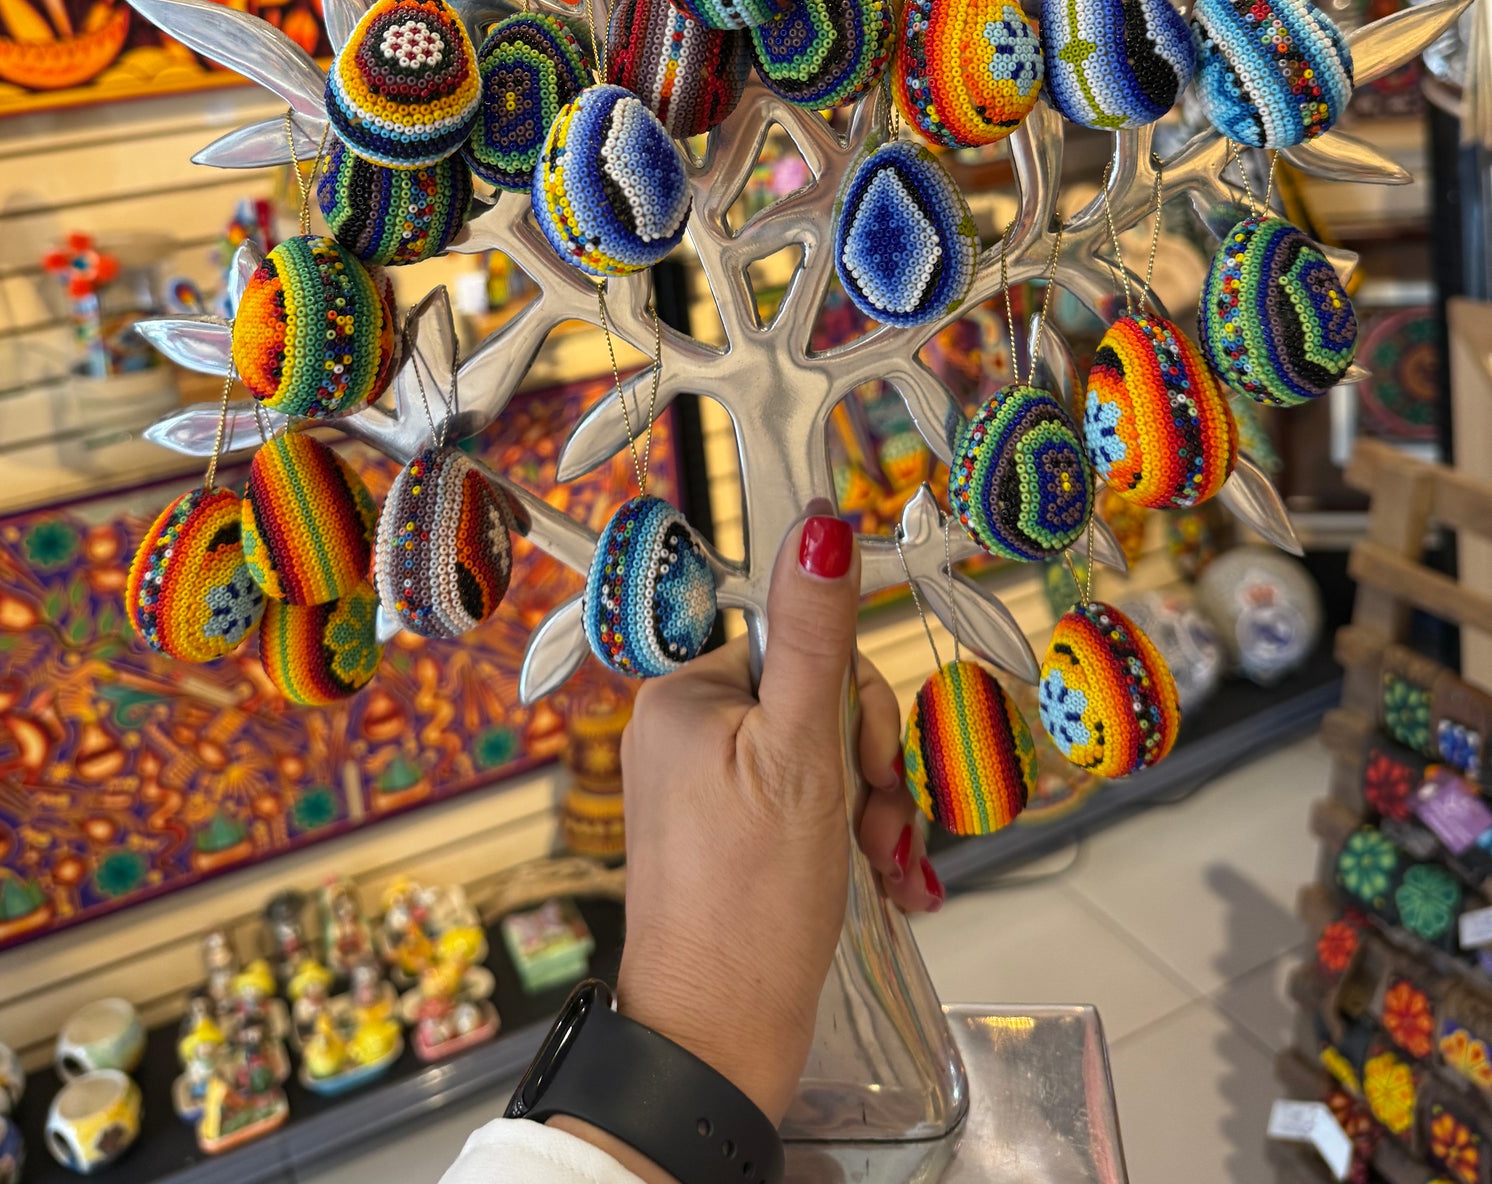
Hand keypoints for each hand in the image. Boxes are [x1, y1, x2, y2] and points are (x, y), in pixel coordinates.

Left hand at [609, 505, 941, 1121]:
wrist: (719, 1045)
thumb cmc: (752, 904)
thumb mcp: (802, 754)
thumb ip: (816, 636)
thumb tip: (822, 521)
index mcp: (686, 696)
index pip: (797, 644)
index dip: (852, 698)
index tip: (865, 756)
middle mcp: (689, 734)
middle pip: (821, 702)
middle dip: (870, 765)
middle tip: (877, 825)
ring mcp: (709, 790)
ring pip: (829, 758)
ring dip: (874, 809)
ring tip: (881, 866)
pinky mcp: (733, 840)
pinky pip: (814, 808)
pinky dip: (855, 841)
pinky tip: (880, 883)